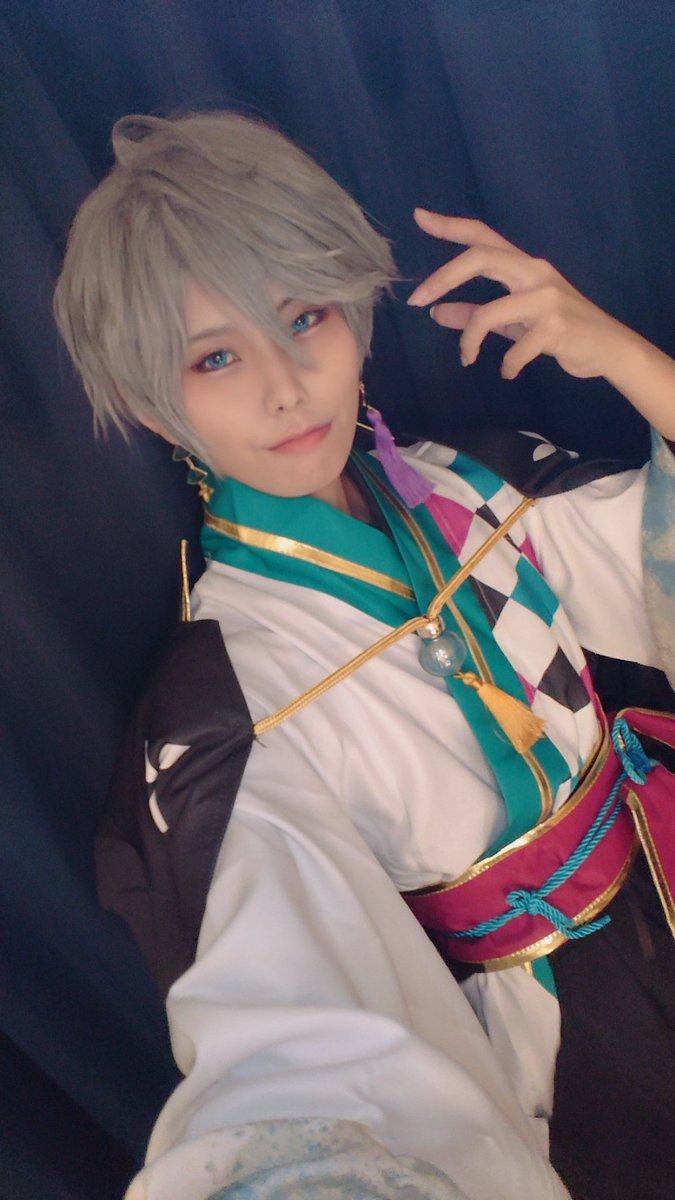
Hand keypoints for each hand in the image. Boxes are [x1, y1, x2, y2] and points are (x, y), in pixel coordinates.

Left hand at [407, 209, 632, 381]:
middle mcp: (535, 272)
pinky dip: (506, 364)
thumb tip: (437, 313)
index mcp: (524, 266)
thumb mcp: (514, 321)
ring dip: (469, 340)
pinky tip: (508, 372)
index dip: (450, 227)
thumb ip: (477, 313)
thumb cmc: (560, 331)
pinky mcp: (556, 327)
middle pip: (481, 257)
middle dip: (443, 277)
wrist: (609, 349)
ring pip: (489, 313)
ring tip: (467, 358)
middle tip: (417, 300)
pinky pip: (515, 348)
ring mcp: (547, 298)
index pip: (483, 237)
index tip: (419, 217)